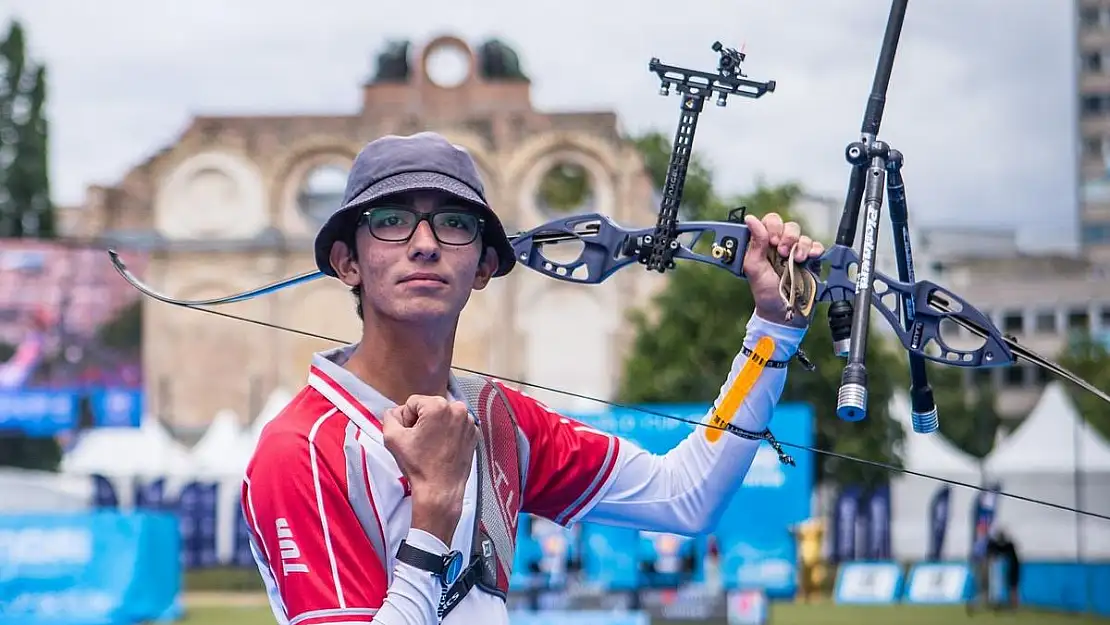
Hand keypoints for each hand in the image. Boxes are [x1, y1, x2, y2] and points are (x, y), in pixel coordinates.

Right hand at [383, 395, 477, 543]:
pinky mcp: (474, 433)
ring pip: (443, 415)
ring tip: (431, 445)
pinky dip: (448, 432)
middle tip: (419, 441)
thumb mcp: (392, 438)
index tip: (410, 435)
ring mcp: (468, 421)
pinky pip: (455, 424)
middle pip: (429, 406)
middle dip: (421, 421)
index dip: (406, 419)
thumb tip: (394, 412)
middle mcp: (457, 408)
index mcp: (438, 406)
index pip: (413, 402)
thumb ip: (389, 417)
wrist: (440, 489)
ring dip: (435, 425)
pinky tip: (442, 448)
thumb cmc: (418, 465)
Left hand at [742, 212, 824, 325]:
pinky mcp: (811, 260)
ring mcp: (796, 252)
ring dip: (800, 245)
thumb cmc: (765, 292)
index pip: (770, 222)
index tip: (771, 240)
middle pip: (789, 225)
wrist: (783, 311)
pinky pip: (817, 246)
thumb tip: (750, 220)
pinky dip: (815, 249)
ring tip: (795, 259)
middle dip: (787, 236)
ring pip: (803, 235)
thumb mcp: (754, 267)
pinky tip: (810, 257)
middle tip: (782, 251)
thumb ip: (754, 242)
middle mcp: (780, 245)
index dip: (772, 227)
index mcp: (764, 244)